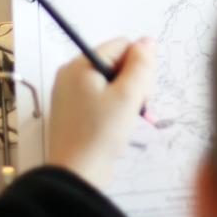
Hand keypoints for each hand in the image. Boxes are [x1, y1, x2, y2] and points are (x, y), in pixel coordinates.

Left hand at [46, 37, 155, 188]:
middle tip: (133, 108)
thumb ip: (141, 64)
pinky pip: (100, 96)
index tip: (138, 92)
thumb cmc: (101, 135)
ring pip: (110, 80)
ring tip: (123, 119)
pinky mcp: (73, 110)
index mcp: (80, 65)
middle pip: (115, 62)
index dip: (138, 66)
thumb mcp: (129, 96)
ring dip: (125, 96)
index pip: (121, 46)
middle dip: (131, 82)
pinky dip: (113, 107)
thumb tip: (147, 41)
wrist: (76, 175)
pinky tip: (114, 125)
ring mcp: (69, 92)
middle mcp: (71, 74)